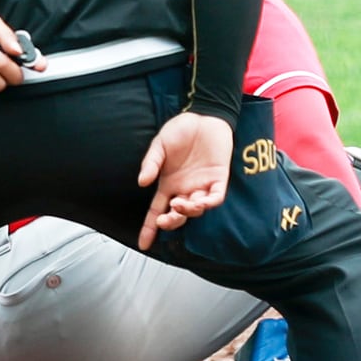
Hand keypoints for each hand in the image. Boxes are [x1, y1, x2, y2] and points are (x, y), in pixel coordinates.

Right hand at [136, 111, 232, 250]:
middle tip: (166, 220)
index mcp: (168, 184)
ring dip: (188, 211)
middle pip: (177, 215)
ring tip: (181, 204)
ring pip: (196, 209)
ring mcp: (202, 185)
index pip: (157, 211)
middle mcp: (184, 189)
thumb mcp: (159, 145)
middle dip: (171, 222)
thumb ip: (151, 164)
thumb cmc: (180, 130)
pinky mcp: (219, 178)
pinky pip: (215, 197)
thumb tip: (142, 182)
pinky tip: (201, 201)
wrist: (203, 116)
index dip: (150, 228)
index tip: (143, 244)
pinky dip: (209, 202)